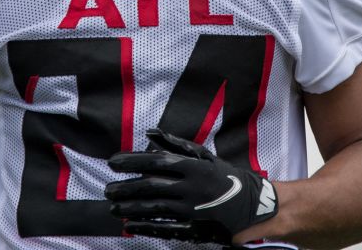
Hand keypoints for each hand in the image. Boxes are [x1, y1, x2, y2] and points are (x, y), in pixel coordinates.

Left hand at [106, 128, 277, 244]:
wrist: (253, 206)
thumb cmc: (225, 177)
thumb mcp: (204, 156)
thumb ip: (177, 144)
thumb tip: (151, 132)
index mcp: (194, 167)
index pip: (157, 161)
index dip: (132, 161)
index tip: (113, 162)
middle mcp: (192, 188)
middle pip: (151, 186)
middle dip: (126, 187)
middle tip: (108, 189)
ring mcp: (192, 210)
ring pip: (154, 208)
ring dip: (130, 207)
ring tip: (113, 206)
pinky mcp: (194, 229)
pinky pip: (165, 228)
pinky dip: (146, 226)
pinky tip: (131, 225)